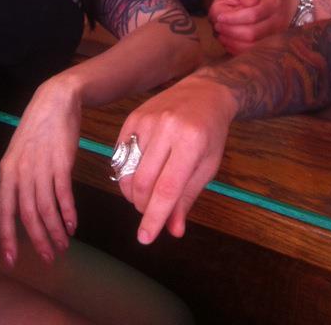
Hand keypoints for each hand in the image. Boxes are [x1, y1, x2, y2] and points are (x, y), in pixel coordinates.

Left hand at [0, 74, 81, 266]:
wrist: (57, 100)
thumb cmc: (40, 127)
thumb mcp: (21, 152)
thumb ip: (20, 178)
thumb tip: (24, 206)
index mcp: (7, 170)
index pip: (4, 210)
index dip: (7, 236)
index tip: (12, 258)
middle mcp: (21, 171)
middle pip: (28, 214)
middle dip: (38, 239)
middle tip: (48, 257)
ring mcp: (42, 167)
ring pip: (46, 208)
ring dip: (56, 230)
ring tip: (63, 244)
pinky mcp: (62, 162)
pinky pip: (63, 194)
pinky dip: (68, 213)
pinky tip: (73, 224)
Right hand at [115, 76, 236, 243]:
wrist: (205, 91)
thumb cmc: (211, 132)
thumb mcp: (208, 165)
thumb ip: (187, 198)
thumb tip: (172, 230)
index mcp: (191, 141)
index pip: (167, 188)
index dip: (154, 217)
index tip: (145, 238)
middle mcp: (167, 128)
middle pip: (143, 182)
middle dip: (144, 206)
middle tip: (153, 209)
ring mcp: (146, 120)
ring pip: (127, 172)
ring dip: (133, 192)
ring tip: (148, 192)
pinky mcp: (132, 117)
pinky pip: (119, 156)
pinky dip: (126, 173)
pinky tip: (139, 173)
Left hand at [208, 0, 296, 53]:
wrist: (288, 0)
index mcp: (275, 2)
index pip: (253, 15)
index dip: (234, 17)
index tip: (219, 16)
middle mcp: (278, 21)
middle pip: (252, 33)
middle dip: (231, 31)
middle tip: (217, 26)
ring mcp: (276, 34)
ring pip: (252, 46)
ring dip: (232, 42)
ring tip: (220, 33)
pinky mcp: (271, 43)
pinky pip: (253, 52)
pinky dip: (237, 49)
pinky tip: (227, 40)